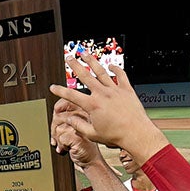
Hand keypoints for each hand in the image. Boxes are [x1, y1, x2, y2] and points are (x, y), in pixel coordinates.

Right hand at [49, 59, 165, 161]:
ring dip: (92, 61)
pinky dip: (116, 69)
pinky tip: (111, 65)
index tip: (53, 87)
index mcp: (92, 105)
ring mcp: (115, 90)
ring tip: (85, 54)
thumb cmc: (117, 136)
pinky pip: (121, 75)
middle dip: (75, 65)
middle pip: (85, 76)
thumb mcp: (93, 134)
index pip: (71, 95)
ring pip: (101, 71)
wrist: (137, 133)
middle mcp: (103, 94)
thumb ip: (78, 125)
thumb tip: (68, 119)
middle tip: (69, 58)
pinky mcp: (127, 90)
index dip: (60, 90)